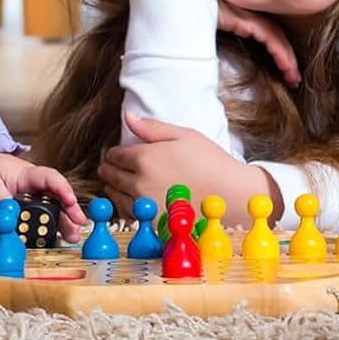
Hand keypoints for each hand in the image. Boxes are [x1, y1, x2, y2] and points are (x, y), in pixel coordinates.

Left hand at [0, 153, 85, 241]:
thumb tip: (3, 213)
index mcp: (30, 174)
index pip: (50, 178)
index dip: (62, 189)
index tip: (71, 201)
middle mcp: (37, 185)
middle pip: (57, 196)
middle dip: (70, 210)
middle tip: (79, 224)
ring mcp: (35, 196)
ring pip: (54, 208)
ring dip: (64, 222)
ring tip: (72, 236)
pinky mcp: (31, 207)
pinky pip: (43, 216)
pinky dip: (50, 226)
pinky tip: (56, 237)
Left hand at [100, 115, 272, 219]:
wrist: (229, 194)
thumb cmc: (210, 161)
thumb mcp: (183, 135)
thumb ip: (151, 127)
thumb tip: (128, 116)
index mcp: (144, 158)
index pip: (114, 155)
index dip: (114, 152)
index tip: (119, 153)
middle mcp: (139, 183)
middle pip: (110, 175)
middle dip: (109, 169)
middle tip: (114, 166)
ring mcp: (144, 205)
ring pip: (114, 196)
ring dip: (113, 188)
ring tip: (119, 183)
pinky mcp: (151, 223)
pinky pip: (127, 214)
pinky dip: (125, 206)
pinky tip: (133, 200)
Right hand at [135, 0, 298, 84]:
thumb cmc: (185, 7)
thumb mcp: (202, 27)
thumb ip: (208, 40)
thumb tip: (203, 66)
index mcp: (239, 14)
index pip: (266, 33)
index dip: (277, 51)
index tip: (284, 70)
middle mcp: (247, 13)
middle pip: (274, 36)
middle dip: (286, 58)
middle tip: (293, 78)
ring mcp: (249, 14)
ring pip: (276, 38)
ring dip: (286, 59)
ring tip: (293, 77)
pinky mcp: (247, 18)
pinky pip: (270, 36)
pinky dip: (280, 51)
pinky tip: (286, 65)